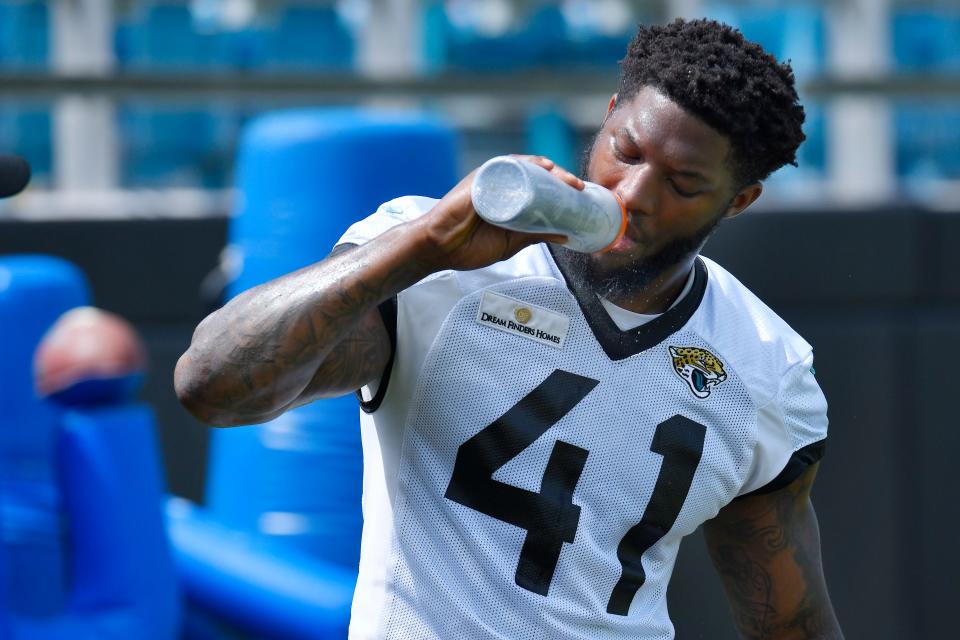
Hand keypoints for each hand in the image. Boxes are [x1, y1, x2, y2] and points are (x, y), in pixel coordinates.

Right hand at [410, 155, 583, 271]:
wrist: (440, 248)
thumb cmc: (469, 245)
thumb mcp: (512, 242)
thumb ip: (536, 235)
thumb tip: (566, 234)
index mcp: (509, 198)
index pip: (539, 185)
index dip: (560, 186)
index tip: (579, 193)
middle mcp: (501, 184)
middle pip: (535, 173)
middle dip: (559, 176)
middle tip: (578, 186)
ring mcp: (490, 180)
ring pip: (524, 167)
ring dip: (548, 168)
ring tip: (565, 178)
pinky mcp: (480, 179)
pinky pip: (506, 166)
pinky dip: (525, 163)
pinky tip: (542, 167)